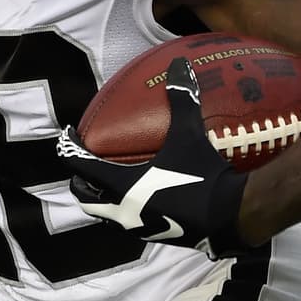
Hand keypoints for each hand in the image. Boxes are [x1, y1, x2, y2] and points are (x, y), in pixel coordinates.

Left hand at [56, 56, 251, 259]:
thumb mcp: (189, 134)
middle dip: (79, 178)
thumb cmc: (203, 175)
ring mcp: (136, 226)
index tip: (69, 134)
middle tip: (83, 159)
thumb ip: (181, 98)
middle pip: (84, 196)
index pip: (80, 166)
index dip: (70, 149)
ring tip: (104, 178)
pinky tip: (138, 195)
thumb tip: (179, 64)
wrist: (230, 215)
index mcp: (121, 185)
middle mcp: (121, 209)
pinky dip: (120, 209)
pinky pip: (125, 222)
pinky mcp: (152, 236)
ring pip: (103, 214)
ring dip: (98, 197)